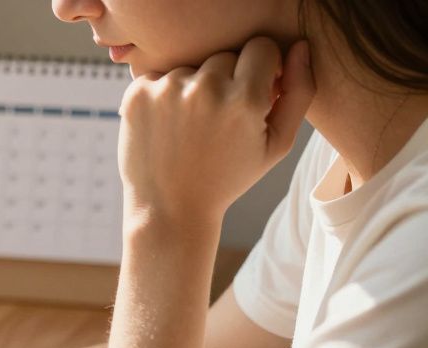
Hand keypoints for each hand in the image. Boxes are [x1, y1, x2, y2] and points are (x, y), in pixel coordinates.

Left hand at [118, 37, 313, 232]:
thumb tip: (301, 46)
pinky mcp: (137, 94)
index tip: (254, 90)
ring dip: (193, 89)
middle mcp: (204, 89)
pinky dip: (162, 95)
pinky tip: (167, 126)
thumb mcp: (277, 144)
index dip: (262, 68)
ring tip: (190, 129)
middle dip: (227, 81)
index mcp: (244, 99)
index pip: (261, 47)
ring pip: (191, 66)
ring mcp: (167, 90)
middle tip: (218, 121)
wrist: (169, 209)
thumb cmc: (228, 177)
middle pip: (225, 56)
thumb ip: (299, 92)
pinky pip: (159, 75)